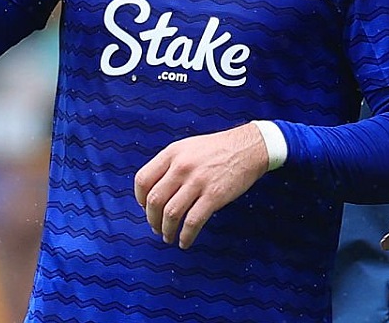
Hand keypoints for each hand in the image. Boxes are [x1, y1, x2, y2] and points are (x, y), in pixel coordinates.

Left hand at [134, 123, 269, 248]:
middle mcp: (181, 167)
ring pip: (171, 214)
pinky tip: (185, 241)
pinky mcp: (214, 196)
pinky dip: (186, 236)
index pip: (142, 179)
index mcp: (172, 153)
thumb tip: (155, 191)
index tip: (144, 208)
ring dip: (166, 230)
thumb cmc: (218, 148)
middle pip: (154, 200)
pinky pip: (193, 222)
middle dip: (152, 219)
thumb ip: (170, 164)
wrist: (249, 147)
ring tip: (168, 237)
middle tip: (156, 228)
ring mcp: (198, 182)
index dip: (139, 199)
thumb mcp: (188, 147)